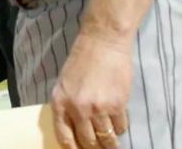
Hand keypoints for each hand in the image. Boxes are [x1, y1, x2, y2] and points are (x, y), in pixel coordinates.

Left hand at [50, 31, 131, 148]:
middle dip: (94, 147)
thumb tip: (74, 129)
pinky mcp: (117, 105)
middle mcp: (77, 109)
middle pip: (88, 141)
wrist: (103, 43)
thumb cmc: (82, 60)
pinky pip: (120, 127)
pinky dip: (120, 128)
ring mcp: (98, 108)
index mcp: (60, 103)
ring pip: (106, 139)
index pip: (64, 137)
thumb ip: (67, 106)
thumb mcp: (64, 83)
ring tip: (112, 144)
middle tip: (99, 147)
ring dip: (110, 143)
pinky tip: (119, 123)